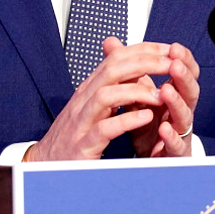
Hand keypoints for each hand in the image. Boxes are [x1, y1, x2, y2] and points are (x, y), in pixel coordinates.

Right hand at [24, 39, 178, 161]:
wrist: (45, 164)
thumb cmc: (73, 136)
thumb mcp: (93, 106)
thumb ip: (112, 86)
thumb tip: (133, 65)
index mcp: (90, 89)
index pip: (116, 59)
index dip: (143, 51)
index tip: (168, 50)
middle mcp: (84, 101)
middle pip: (112, 70)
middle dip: (144, 63)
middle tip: (170, 64)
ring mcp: (81, 122)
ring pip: (106, 95)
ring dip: (136, 92)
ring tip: (160, 95)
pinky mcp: (83, 146)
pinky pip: (104, 129)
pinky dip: (126, 121)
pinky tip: (145, 118)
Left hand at [128, 40, 199, 158]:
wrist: (149, 158)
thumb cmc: (148, 125)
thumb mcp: (136, 94)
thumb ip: (128, 70)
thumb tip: (112, 44)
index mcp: (173, 96)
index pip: (184, 75)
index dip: (183, 61)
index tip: (174, 48)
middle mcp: (179, 112)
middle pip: (190, 92)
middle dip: (184, 77)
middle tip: (175, 64)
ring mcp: (179, 132)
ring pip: (185, 116)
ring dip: (177, 102)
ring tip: (167, 90)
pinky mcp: (173, 152)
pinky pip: (176, 144)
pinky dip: (171, 136)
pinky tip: (164, 128)